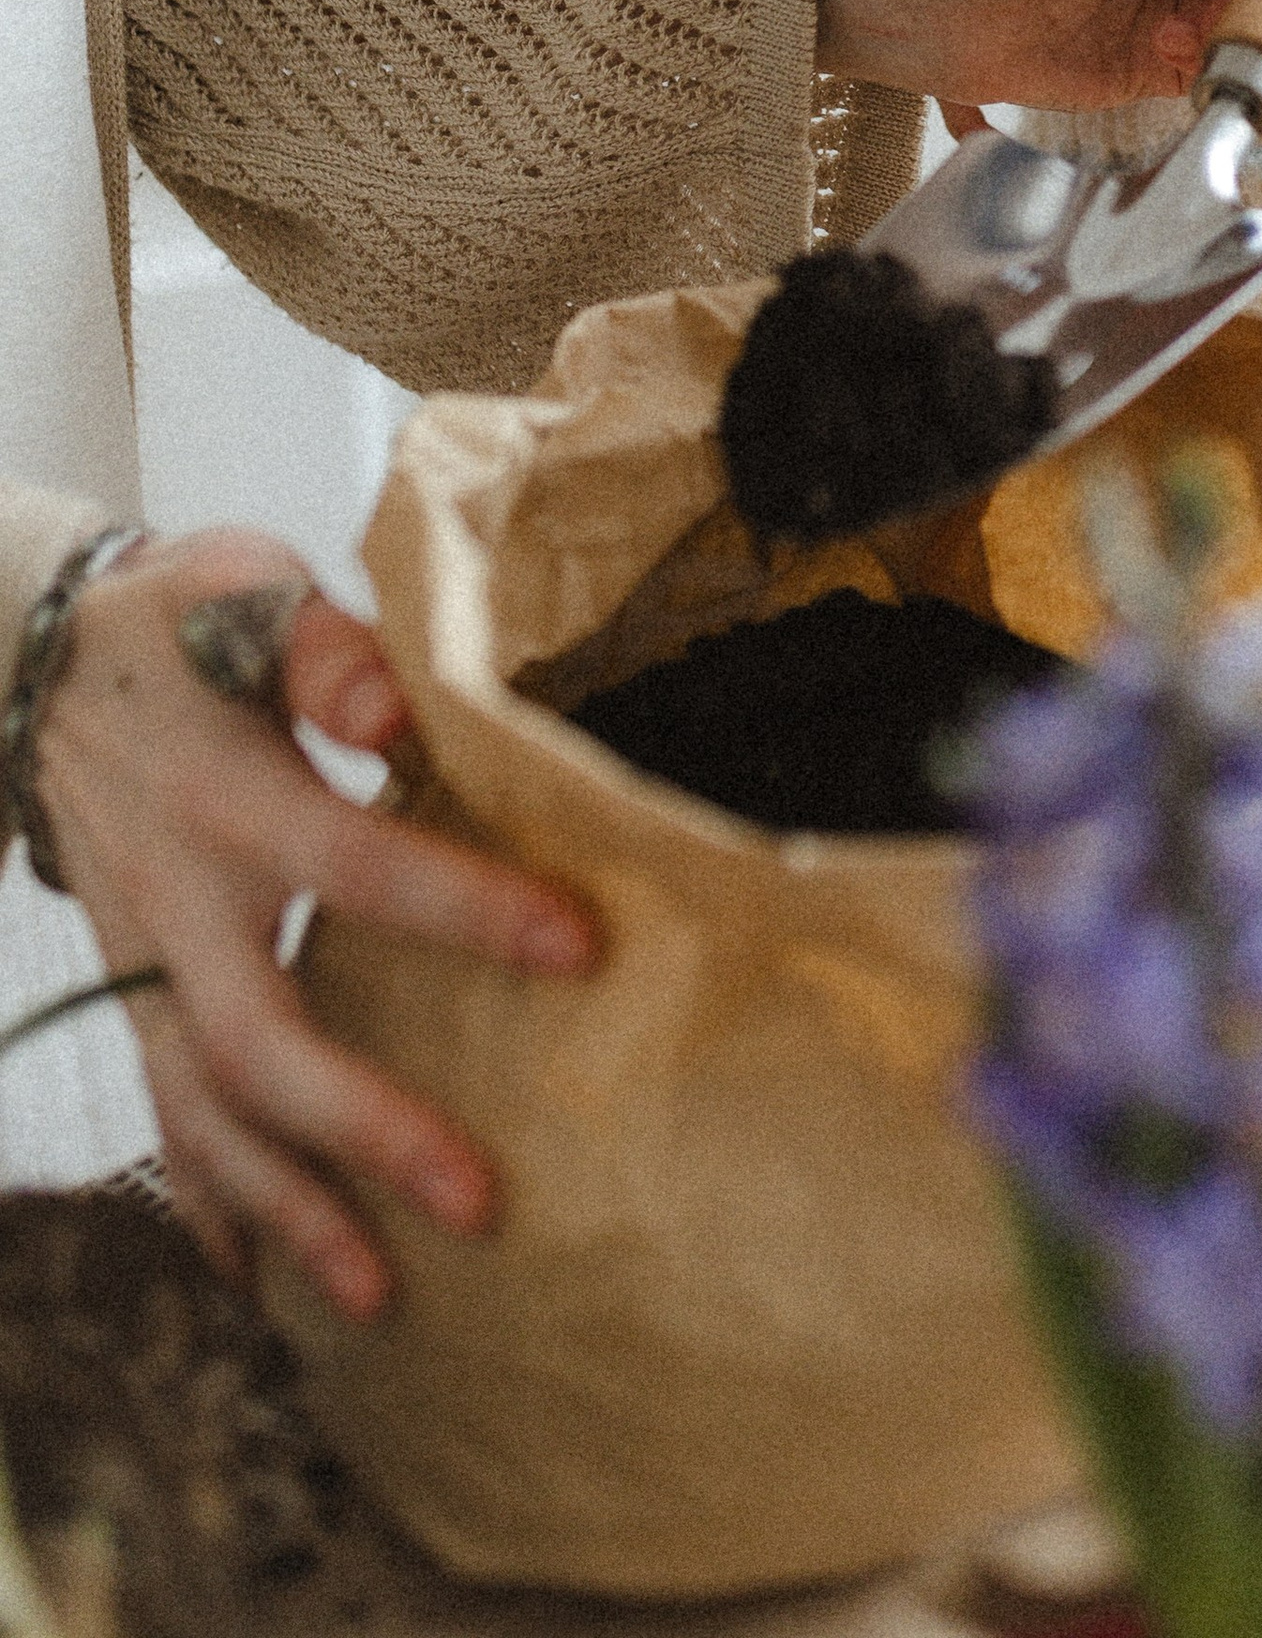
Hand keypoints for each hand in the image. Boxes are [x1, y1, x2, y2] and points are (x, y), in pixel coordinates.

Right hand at [37, 528, 592, 1323]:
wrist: (27, 671)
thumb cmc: (175, 624)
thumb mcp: (238, 587)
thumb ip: (320, 646)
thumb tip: (397, 712)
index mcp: (223, 793)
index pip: (350, 862)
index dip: (460, 905)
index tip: (580, 947)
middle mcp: (174, 901)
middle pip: (258, 1040)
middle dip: (362, 1129)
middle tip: (476, 1201)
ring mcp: (142, 966)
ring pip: (203, 1115)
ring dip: (287, 1211)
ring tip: (380, 1301)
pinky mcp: (134, 999)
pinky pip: (167, 1120)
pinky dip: (211, 1209)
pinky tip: (264, 1289)